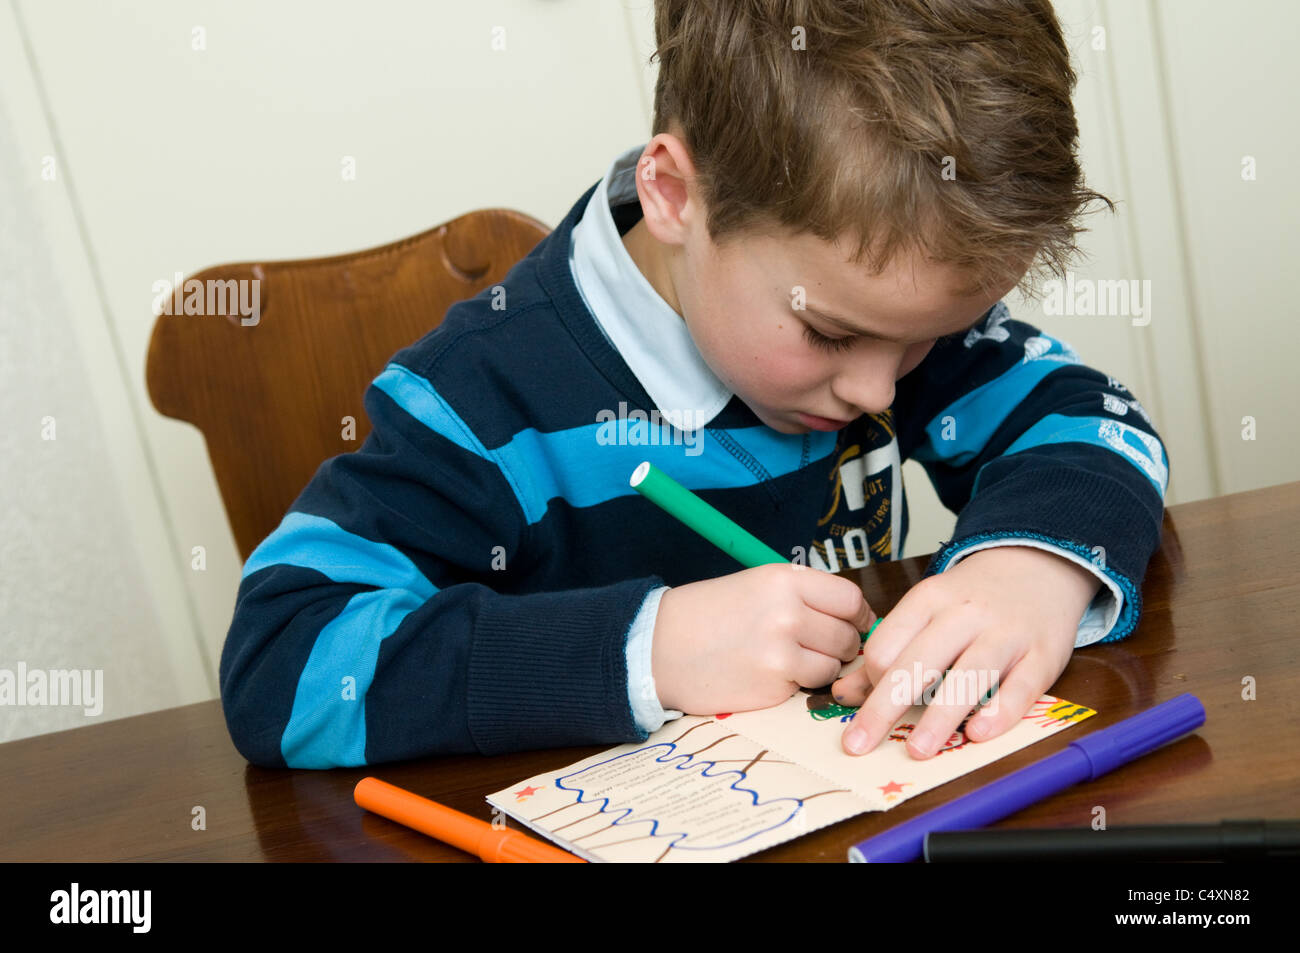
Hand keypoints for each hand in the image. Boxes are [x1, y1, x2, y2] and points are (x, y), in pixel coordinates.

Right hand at [652, 563, 875, 714]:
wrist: (659, 648)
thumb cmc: (706, 614)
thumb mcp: (755, 585)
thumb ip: (802, 596)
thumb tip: (854, 618)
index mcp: (783, 580)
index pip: (849, 598)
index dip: (858, 614)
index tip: (855, 623)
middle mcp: (787, 613)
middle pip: (848, 635)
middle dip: (842, 644)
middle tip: (818, 645)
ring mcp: (782, 654)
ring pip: (834, 666)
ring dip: (822, 667)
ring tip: (788, 659)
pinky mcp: (773, 687)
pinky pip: (808, 688)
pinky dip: (797, 684)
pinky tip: (769, 674)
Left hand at [833, 546, 1100, 758]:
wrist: (1038, 563)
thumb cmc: (972, 598)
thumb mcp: (925, 611)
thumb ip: (888, 650)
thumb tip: (844, 693)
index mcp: (928, 601)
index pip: (886, 645)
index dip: (871, 681)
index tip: (869, 707)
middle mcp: (964, 615)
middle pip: (918, 663)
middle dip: (884, 707)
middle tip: (859, 745)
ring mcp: (1006, 634)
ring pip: (968, 675)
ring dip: (940, 716)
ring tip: (918, 750)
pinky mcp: (1043, 655)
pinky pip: (1021, 687)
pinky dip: (1000, 711)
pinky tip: (979, 733)